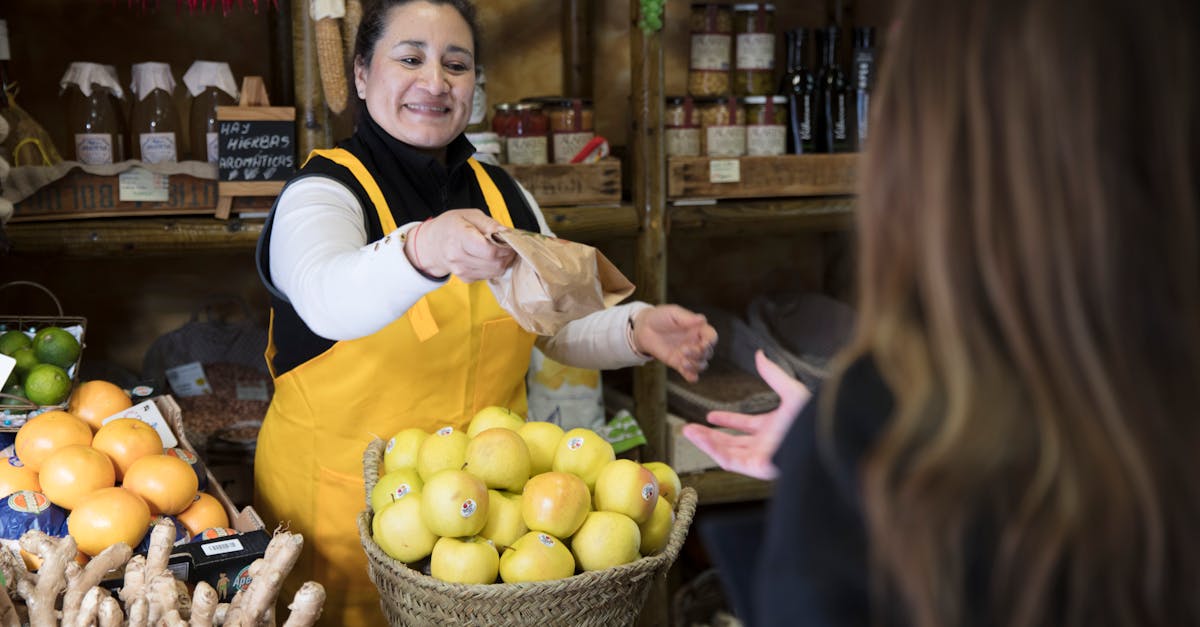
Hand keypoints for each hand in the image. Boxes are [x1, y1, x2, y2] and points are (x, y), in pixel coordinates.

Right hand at [405, 209, 515, 281]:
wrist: (432, 244)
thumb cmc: (450, 227)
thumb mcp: (469, 215)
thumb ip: (489, 223)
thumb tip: (506, 232)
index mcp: (459, 237)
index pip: (489, 250)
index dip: (504, 247)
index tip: (509, 241)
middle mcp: (458, 256)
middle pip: (494, 262)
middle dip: (506, 254)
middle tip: (508, 245)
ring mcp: (461, 270)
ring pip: (494, 271)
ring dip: (502, 262)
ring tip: (500, 250)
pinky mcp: (466, 278)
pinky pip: (488, 276)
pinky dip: (494, 267)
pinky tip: (490, 258)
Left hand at [632, 305, 717, 382]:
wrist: (644, 329)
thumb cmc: (660, 317)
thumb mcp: (673, 313)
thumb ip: (687, 318)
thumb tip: (702, 319)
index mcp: (698, 329)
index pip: (712, 337)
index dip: (711, 342)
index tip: (704, 343)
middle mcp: (696, 343)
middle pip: (708, 353)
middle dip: (699, 354)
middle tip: (684, 349)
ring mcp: (688, 355)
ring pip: (702, 365)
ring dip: (696, 365)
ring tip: (682, 361)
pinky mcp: (678, 364)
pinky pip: (690, 374)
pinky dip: (692, 377)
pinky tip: (690, 377)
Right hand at [681, 350, 810, 479]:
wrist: (822, 439)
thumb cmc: (813, 419)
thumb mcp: (791, 391)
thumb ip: (773, 374)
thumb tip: (760, 355)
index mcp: (773, 428)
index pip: (745, 426)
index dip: (727, 420)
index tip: (710, 416)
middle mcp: (766, 444)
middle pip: (731, 441)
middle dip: (709, 435)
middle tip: (689, 428)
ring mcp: (761, 457)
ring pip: (726, 452)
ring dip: (706, 442)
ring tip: (687, 431)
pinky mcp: (758, 468)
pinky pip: (730, 461)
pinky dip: (713, 450)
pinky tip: (701, 438)